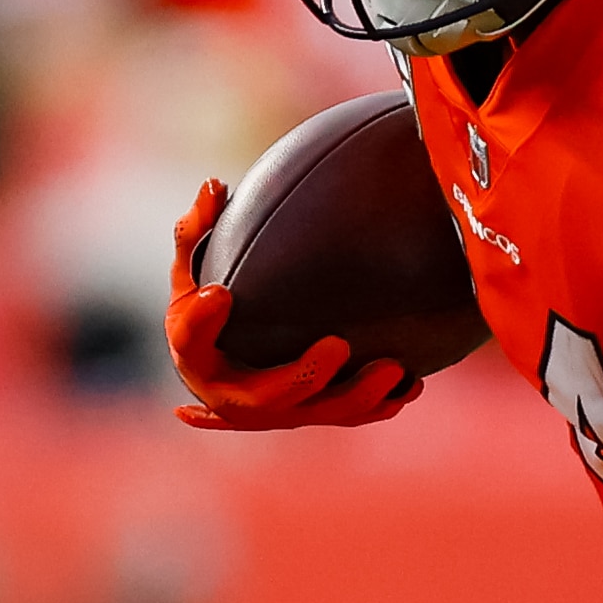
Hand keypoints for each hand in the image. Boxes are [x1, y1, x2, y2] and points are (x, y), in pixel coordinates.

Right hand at [167, 181, 424, 431]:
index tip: (220, 294)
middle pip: (267, 399)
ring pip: (319, 414)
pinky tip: (412, 384)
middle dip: (305, 376)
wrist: (222, 363)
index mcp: (196, 356)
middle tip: (338, 345)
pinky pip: (348, 417)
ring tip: (394, 369)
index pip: (190, 342)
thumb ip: (194, 232)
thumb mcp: (190, 269)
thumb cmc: (206, 306)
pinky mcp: (312, 414)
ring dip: (357, 397)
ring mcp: (279, 412)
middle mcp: (234, 397)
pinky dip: (380, 406)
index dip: (201, 323)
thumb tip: (215, 185)